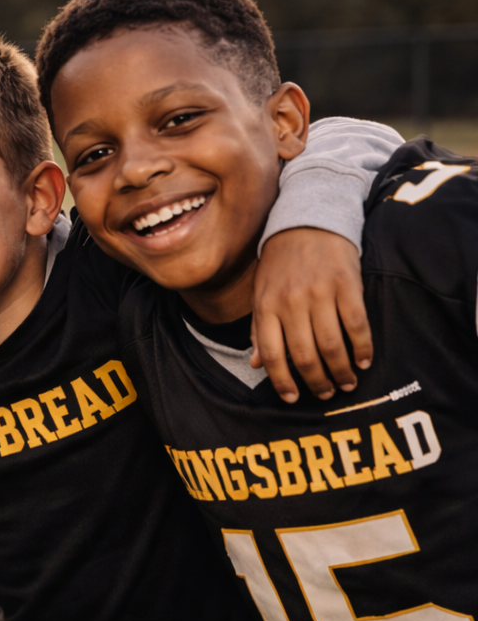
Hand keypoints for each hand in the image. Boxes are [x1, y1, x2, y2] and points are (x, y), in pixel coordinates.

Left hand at [251, 228, 372, 402]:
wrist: (308, 222)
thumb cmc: (281, 263)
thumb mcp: (260, 293)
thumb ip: (258, 329)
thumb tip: (256, 364)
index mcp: (266, 307)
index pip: (272, 354)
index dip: (282, 381)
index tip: (292, 398)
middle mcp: (291, 303)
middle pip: (304, 355)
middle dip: (316, 381)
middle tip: (326, 394)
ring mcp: (320, 294)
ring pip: (331, 344)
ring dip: (340, 370)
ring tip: (347, 383)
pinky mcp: (347, 285)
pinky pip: (356, 324)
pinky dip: (362, 347)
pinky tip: (363, 360)